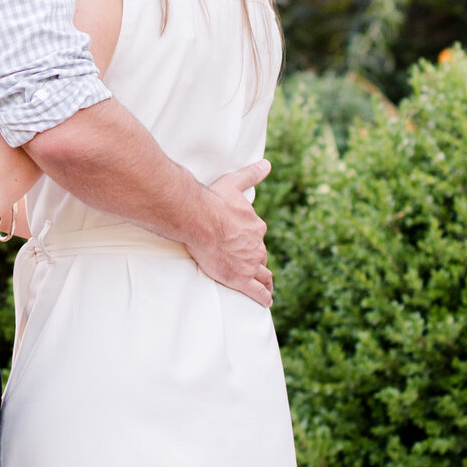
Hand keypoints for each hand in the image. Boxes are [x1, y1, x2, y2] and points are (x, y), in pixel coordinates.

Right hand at [186, 162, 273, 306]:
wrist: (199, 219)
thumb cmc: (214, 201)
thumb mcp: (234, 183)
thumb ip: (251, 175)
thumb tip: (267, 164)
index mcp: (255, 226)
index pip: (257, 236)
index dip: (252, 240)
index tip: (247, 242)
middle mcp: (256, 246)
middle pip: (260, 256)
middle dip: (258, 260)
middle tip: (254, 266)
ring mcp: (249, 263)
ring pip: (262, 274)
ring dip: (265, 280)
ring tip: (267, 286)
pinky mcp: (239, 278)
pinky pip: (257, 291)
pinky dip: (264, 297)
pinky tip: (267, 302)